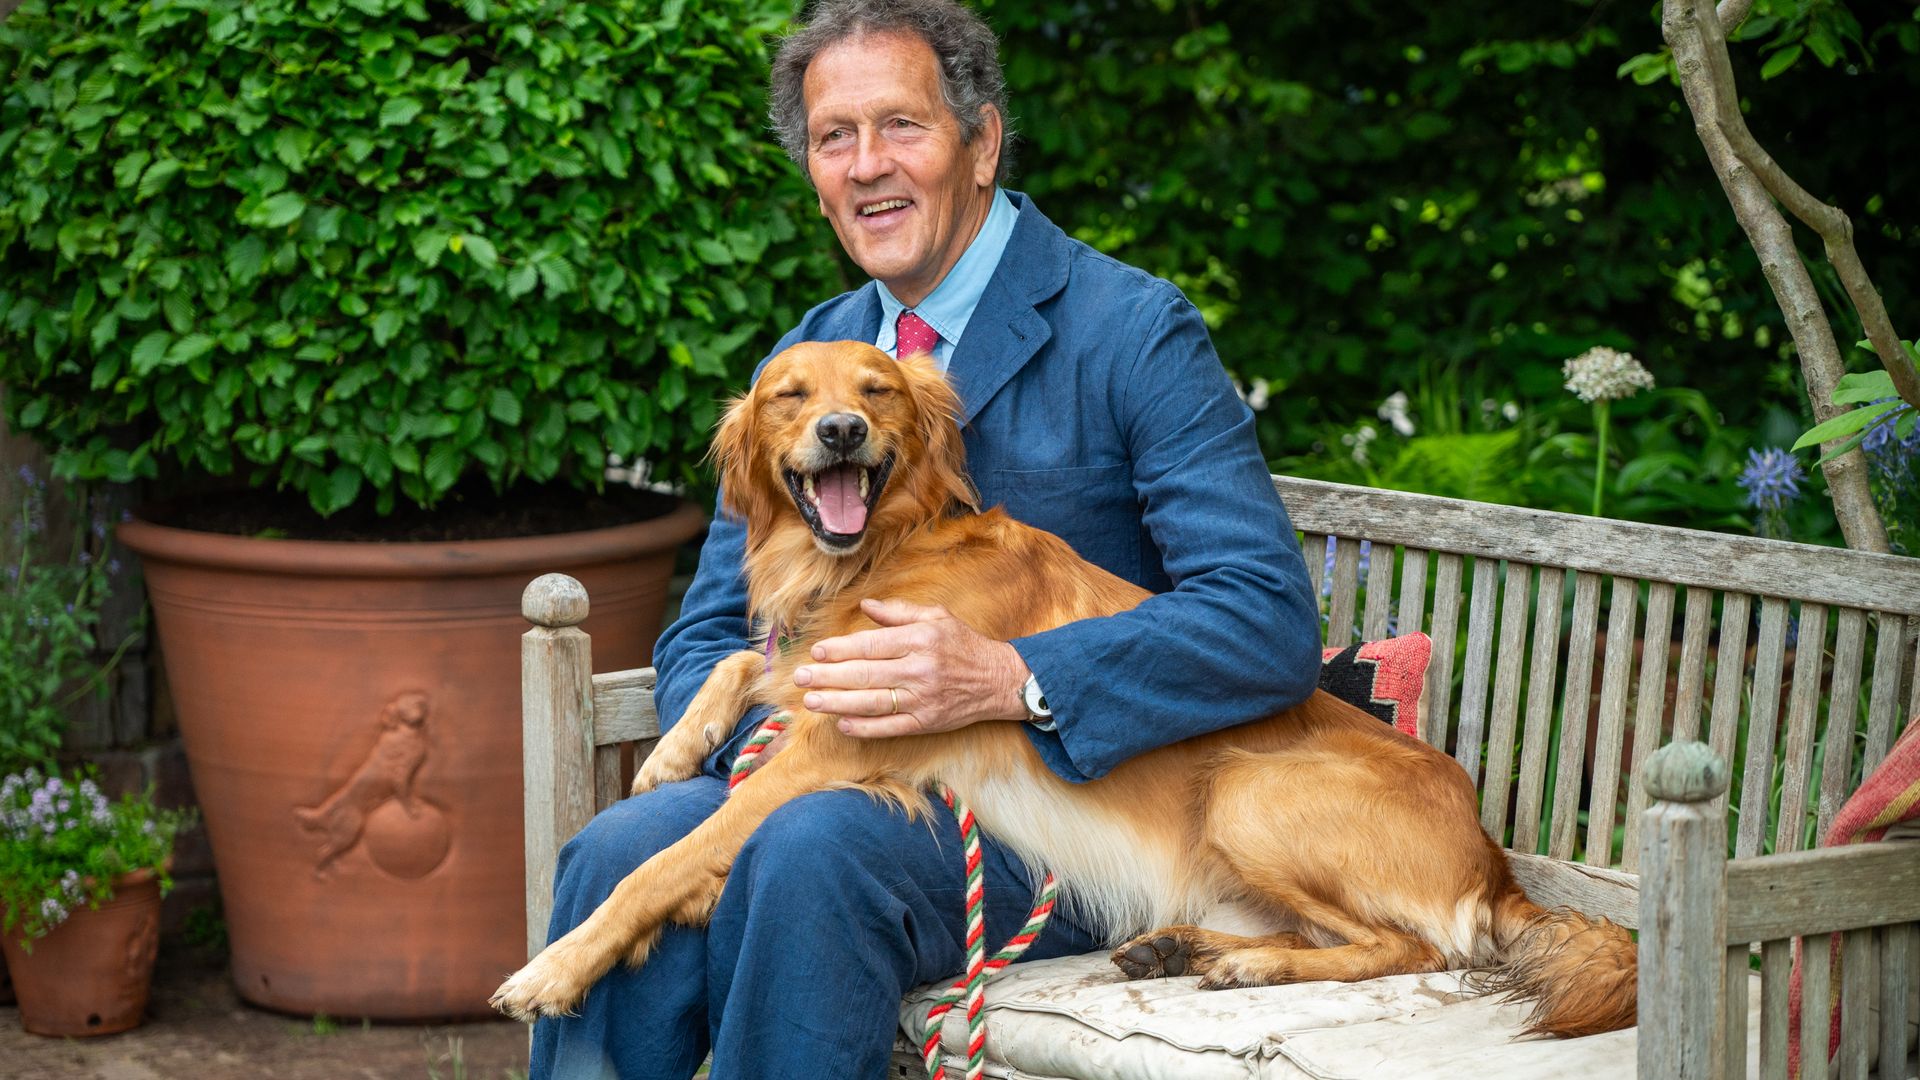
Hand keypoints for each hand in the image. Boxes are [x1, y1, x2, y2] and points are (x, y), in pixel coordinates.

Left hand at [794, 598, 1029, 738]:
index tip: (816, 652)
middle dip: (828, 676)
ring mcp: (922, 698)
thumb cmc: (963, 644)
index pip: (871, 645)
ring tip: (811, 701)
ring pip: (871, 702)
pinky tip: (841, 723)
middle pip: (865, 674)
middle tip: (800, 677)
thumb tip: (866, 605)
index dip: (840, 649)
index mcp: (920, 639)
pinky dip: (863, 727)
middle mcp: (919, 669)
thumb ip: (899, 612)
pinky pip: (889, 727)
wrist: (999, 680)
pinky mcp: (926, 722)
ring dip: (837, 703)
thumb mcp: (936, 617)